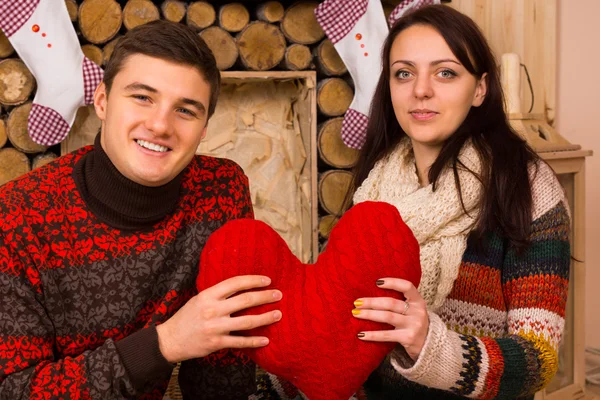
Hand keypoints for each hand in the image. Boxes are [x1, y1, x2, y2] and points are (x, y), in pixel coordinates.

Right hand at [157, 275, 281, 362]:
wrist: (169, 340)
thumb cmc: (186, 317)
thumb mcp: (199, 299)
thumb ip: (218, 294)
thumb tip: (241, 288)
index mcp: (208, 295)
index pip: (236, 283)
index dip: (253, 280)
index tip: (267, 280)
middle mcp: (213, 309)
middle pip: (246, 300)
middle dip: (265, 296)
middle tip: (279, 295)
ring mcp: (215, 327)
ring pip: (247, 321)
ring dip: (265, 318)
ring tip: (278, 314)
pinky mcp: (216, 343)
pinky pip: (240, 342)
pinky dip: (254, 342)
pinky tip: (266, 340)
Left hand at [352, 278, 428, 360]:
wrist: (429, 346)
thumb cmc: (414, 323)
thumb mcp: (413, 310)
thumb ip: (400, 301)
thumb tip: (371, 293)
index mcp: (418, 301)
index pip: (407, 286)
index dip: (392, 282)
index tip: (377, 282)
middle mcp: (417, 312)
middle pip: (391, 303)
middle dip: (372, 302)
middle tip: (356, 302)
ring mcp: (414, 325)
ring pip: (387, 317)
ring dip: (369, 314)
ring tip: (355, 314)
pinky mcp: (408, 338)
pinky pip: (386, 335)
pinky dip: (372, 335)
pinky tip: (360, 334)